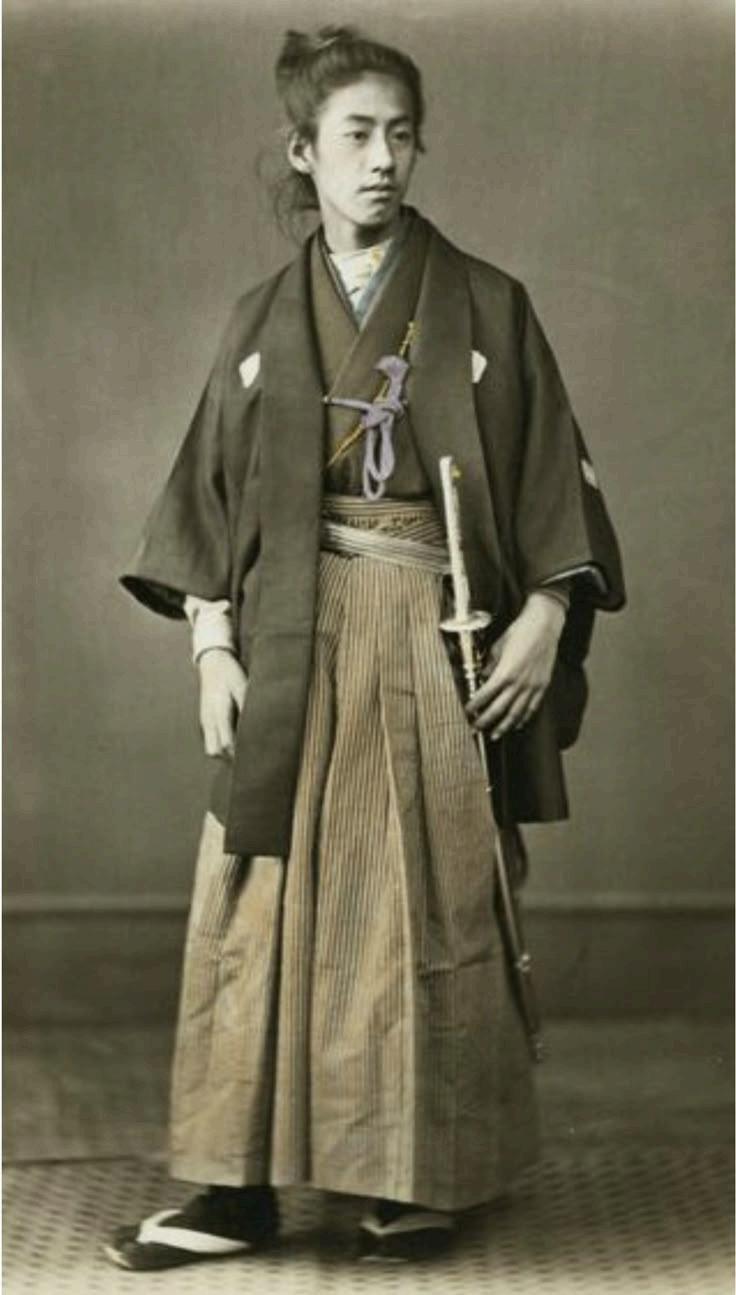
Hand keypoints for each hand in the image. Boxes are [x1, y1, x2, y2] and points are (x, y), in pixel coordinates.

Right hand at [197, 648, 247, 757]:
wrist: (213, 662)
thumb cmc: (229, 674)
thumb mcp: (242, 686)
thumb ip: (247, 707)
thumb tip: (258, 726)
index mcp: (218, 713)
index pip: (226, 743)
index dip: (240, 752)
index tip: (255, 754)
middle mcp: (209, 720)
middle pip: (215, 752)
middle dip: (230, 756)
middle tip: (249, 753)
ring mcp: (205, 721)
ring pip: (211, 747)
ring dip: (225, 751)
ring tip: (245, 747)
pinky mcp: (206, 720)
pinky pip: (212, 739)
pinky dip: (222, 743)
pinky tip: (237, 738)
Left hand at [465, 592, 565, 739]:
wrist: (544, 625)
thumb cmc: (520, 632)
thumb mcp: (498, 647)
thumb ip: (490, 665)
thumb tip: (483, 678)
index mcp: (505, 673)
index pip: (485, 695)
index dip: (475, 705)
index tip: (468, 711)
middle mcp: (519, 683)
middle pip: (498, 709)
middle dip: (485, 721)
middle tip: (476, 728)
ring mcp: (532, 686)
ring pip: (516, 714)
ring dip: (504, 726)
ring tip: (495, 735)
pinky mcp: (543, 686)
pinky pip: (532, 707)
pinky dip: (524, 718)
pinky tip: (518, 724)